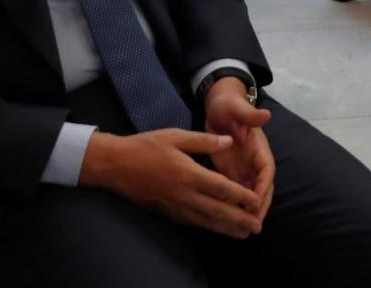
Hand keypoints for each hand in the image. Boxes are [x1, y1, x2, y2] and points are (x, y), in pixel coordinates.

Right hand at [79, 129, 262, 238]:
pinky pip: (192, 221)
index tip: (257, 202)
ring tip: (243, 234)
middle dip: (239, 220)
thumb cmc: (145, 146)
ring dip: (225, 229)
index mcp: (188, 174)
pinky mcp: (167, 212)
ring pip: (205, 221)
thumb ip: (205, 141)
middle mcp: (183, 194)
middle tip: (256, 228)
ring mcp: (174, 206)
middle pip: (217, 211)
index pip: (221, 188)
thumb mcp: (176, 136)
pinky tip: (217, 228)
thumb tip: (230, 141)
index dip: (241, 197)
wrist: (114, 165)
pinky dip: (208, 227)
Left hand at [204, 79, 275, 222]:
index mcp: (260, 149)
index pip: (266, 172)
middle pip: (262, 189)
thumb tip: (266, 114)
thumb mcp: (238, 108)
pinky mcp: (231, 173)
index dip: (263, 187)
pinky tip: (226, 220)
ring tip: (242, 230)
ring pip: (249, 195)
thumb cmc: (230, 106)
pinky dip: (233, 207)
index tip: (256, 202)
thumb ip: (250, 114)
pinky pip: (235, 194)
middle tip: (253, 225)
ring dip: (247, 211)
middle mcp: (254, 163)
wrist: (218, 107)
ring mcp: (243, 169)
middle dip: (259, 207)